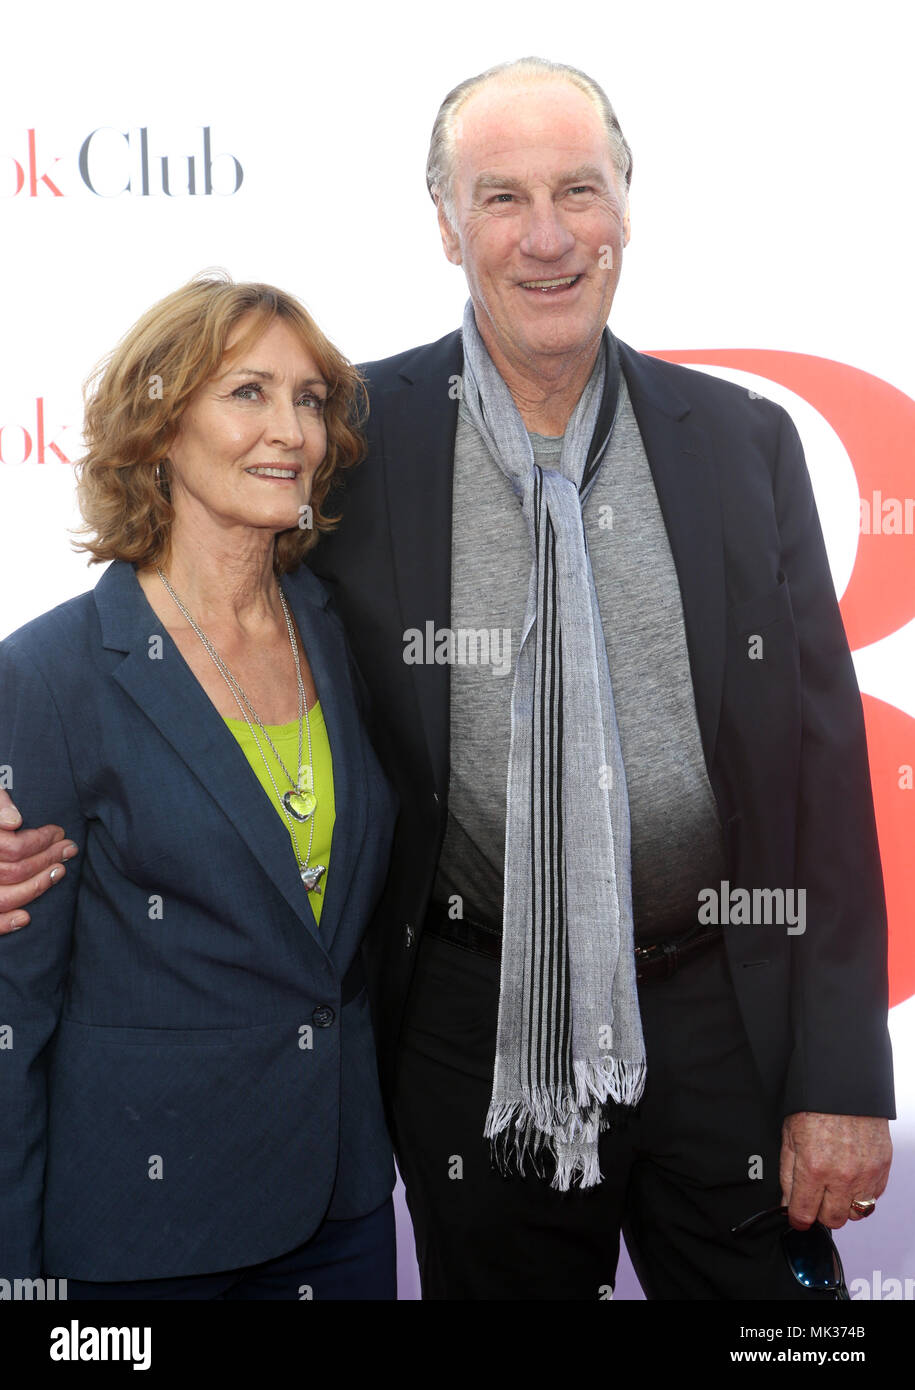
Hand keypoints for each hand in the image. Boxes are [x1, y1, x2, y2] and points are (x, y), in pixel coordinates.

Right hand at [0, 790, 77, 934]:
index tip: (59, 832)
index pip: (13, 847)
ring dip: (37, 887)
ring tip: (59, 871)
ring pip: (4, 897)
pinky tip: (26, 918)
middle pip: (13, 871)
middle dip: (47, 859)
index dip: (41, 840)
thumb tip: (14, 821)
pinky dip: (6, 923)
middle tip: (68, 849)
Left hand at [780, 1111, 891, 1229]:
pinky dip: (861, 1193)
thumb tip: (786, 1202)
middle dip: (820, 1212)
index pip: (804, 1214)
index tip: (796, 1215)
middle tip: (815, 1196)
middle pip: (832, 1220)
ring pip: (854, 1213)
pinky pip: (873, 1197)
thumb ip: (787, 1175)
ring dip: (843, 1205)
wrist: (844, 1085)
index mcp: (814, 1167)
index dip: (797, 1218)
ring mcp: (865, 1173)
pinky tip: (851, 1176)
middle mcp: (842, 1175)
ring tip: (834, 1185)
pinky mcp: (881, 1168)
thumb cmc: (815, 1105)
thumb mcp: (789, 1137)